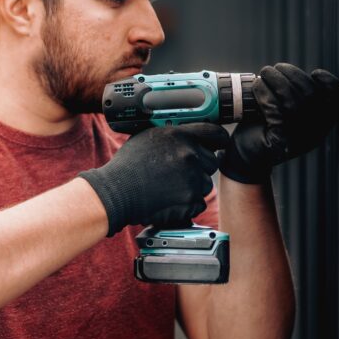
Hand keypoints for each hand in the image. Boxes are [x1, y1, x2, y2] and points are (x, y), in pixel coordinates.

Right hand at [79, 123, 230, 235]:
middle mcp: (190, 155)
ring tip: (170, 187)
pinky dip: (188, 204)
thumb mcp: (148, 137)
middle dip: (200, 167)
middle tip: (181, 173)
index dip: (220, 139)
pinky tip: (170, 200)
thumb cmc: (127, 165)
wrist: (117, 192)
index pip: (215, 133)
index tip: (221, 143)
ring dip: (193, 187)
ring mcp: (191, 178)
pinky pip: (198, 203)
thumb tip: (187, 135)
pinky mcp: (190, 200)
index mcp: (181, 136)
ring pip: (205, 184)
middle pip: (211, 161)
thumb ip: (172, 134)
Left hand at [219, 63, 338, 183]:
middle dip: (294, 75)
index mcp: (321, 124)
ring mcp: (298, 139)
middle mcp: (315, 133)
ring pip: (293, 102)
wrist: (246, 155)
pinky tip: (258, 86)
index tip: (315, 73)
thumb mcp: (289, 109)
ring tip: (266, 73)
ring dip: (278, 81)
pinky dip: (265, 93)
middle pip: (312, 96)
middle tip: (276, 68)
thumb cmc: (266, 126)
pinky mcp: (279, 141)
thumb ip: (299, 94)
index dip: (331, 84)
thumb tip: (299, 74)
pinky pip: (275, 110)